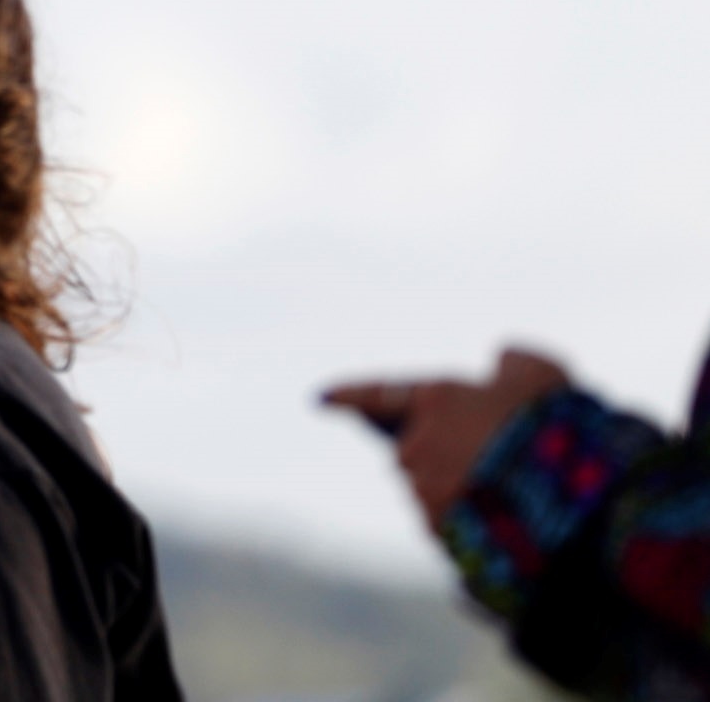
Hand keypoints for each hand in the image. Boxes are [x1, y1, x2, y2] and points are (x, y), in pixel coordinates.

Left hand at [324, 347, 570, 522]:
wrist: (576, 501)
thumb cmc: (558, 427)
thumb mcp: (541, 375)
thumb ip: (514, 361)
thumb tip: (500, 359)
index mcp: (432, 401)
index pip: (377, 395)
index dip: (349, 396)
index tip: (319, 399)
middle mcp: (416, 447)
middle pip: (422, 450)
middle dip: (450, 454)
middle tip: (502, 461)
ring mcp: (426, 495)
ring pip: (436, 490)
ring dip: (463, 491)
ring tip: (517, 496)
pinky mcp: (442, 536)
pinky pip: (451, 525)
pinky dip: (473, 524)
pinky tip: (511, 524)